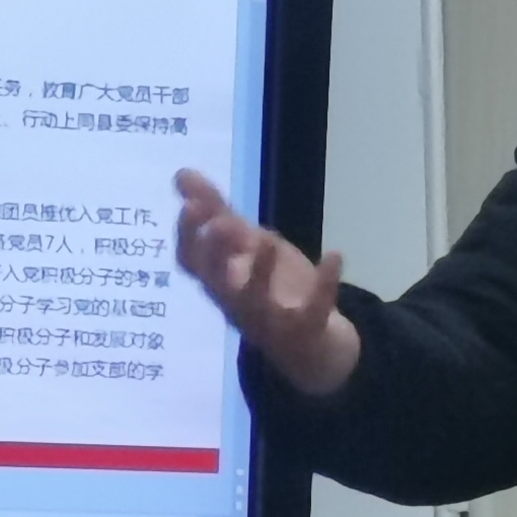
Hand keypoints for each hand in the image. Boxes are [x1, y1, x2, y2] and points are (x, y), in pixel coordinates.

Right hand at [175, 170, 361, 397]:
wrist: (310, 343)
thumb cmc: (268, 286)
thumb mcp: (245, 245)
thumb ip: (215, 211)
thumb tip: (181, 173)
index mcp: (219, 279)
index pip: (191, 260)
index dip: (188, 235)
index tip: (190, 205)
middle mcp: (235, 301)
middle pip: (215, 281)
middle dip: (214, 253)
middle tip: (219, 222)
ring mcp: (268, 319)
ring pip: (256, 302)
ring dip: (259, 272)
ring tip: (266, 240)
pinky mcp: (304, 329)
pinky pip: (312, 311)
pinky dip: (323, 284)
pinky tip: (335, 254)